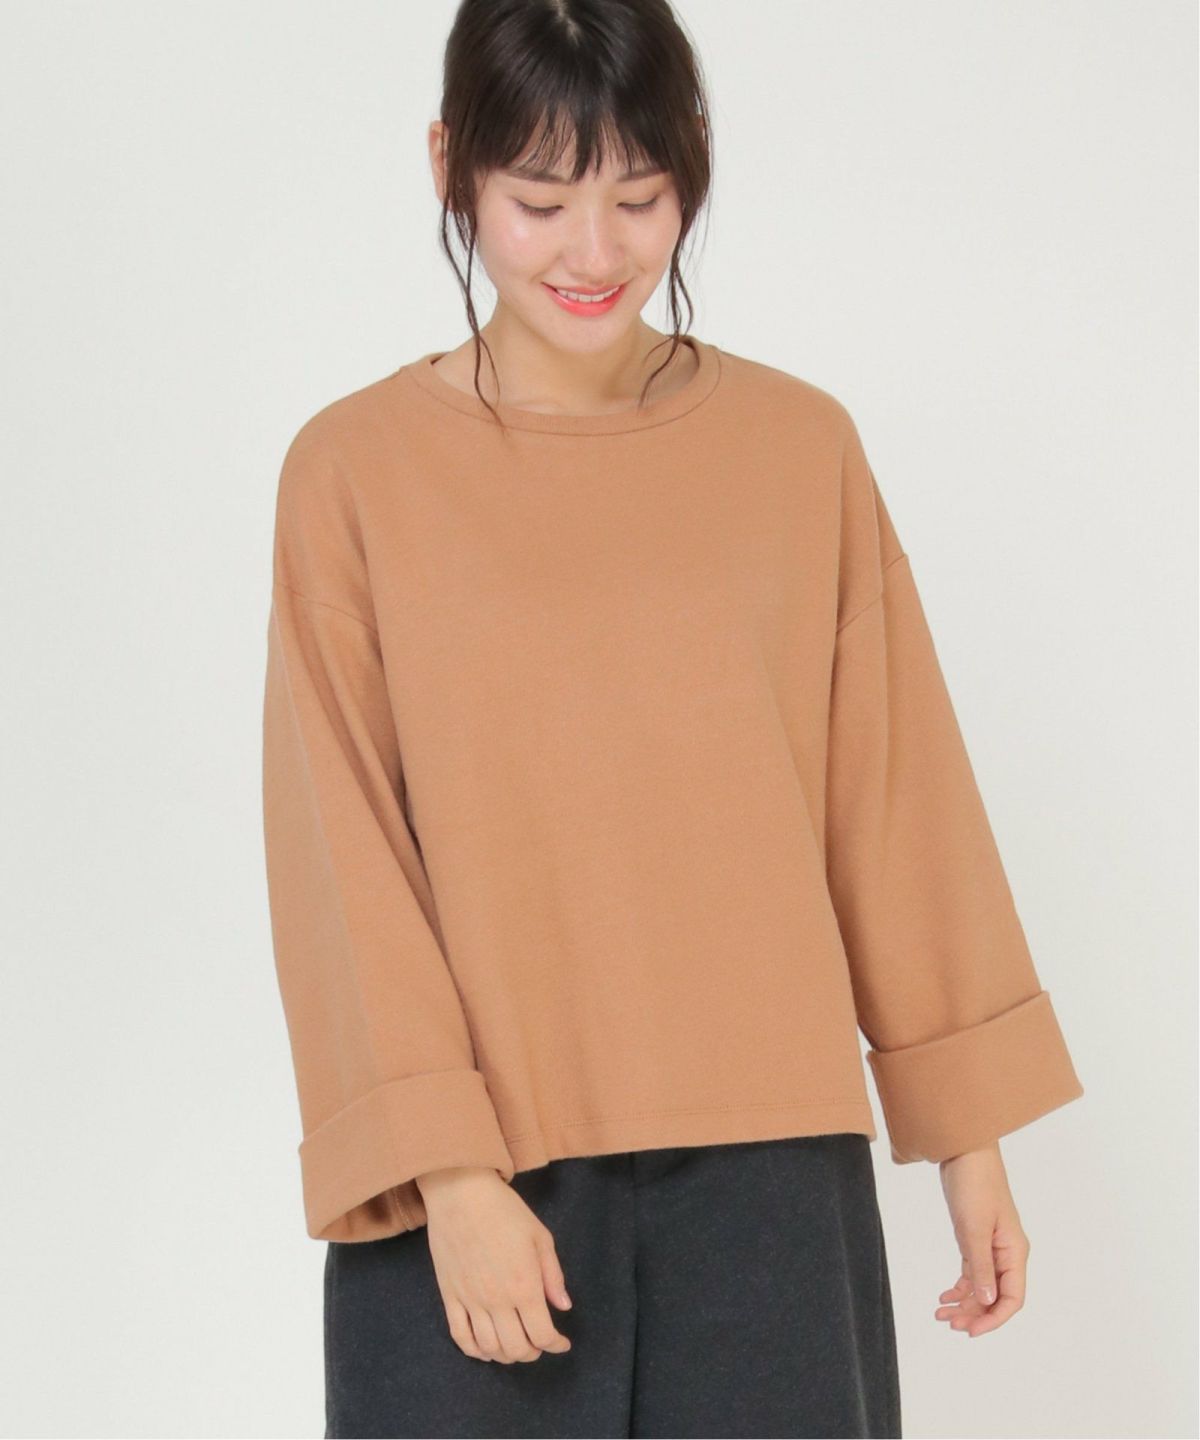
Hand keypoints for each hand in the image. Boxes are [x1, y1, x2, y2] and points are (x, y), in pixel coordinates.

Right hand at [414, 1166, 573, 1363]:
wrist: (460, 1192)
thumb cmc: (505, 1209)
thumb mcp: (540, 1236)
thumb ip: (553, 1275)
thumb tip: (564, 1306)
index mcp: (524, 1285)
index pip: (542, 1334)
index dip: (556, 1344)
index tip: (562, 1342)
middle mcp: (497, 1300)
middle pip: (516, 1348)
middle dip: (532, 1352)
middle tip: (539, 1342)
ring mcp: (470, 1300)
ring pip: (489, 1348)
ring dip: (506, 1355)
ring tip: (516, 1344)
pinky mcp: (449, 1296)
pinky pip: (460, 1337)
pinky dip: (475, 1351)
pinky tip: (486, 1349)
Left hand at [935, 1142, 1028, 1337]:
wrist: (963, 1149)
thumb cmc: (973, 1184)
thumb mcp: (974, 1227)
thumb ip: (981, 1265)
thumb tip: (988, 1301)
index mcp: (1014, 1251)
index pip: (1012, 1298)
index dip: (994, 1319)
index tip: (970, 1331)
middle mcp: (1007, 1252)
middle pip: (996, 1296)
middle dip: (974, 1313)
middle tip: (947, 1323)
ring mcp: (992, 1245)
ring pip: (982, 1285)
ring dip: (964, 1302)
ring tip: (940, 1313)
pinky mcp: (976, 1236)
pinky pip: (973, 1270)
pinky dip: (961, 1285)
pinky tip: (945, 1295)